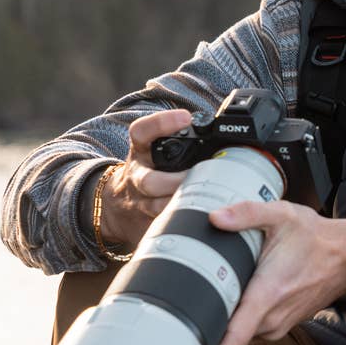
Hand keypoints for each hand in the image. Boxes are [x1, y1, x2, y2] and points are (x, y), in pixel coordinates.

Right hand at [100, 108, 193, 248]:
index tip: (185, 117)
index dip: (161, 123)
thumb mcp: (158, 152)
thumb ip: (183, 143)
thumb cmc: (152, 172)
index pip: (142, 132)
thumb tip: (229, 136)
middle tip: (196, 178)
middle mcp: (137, 175)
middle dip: (173, 181)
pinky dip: (175, 226)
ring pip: (154, 206)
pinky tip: (193, 226)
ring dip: (177, 206)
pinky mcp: (142, 223)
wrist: (116, 207)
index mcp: (142, 151)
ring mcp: (138, 201)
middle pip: (149, 179)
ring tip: (200, 203)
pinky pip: (157, 227)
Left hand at [204, 200, 345, 344]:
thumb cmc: (316, 238)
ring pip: (240, 331)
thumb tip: (215, 217)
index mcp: (267, 294)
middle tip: (184, 311)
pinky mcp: (281, 325)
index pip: (235, 337)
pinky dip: (242, 317)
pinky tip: (239, 295)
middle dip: (207, 325)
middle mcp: (272, 318)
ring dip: (226, 319)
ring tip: (216, 293)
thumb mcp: (282, 215)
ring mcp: (278, 324)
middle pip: (228, 334)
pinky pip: (252, 328)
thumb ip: (247, 214)